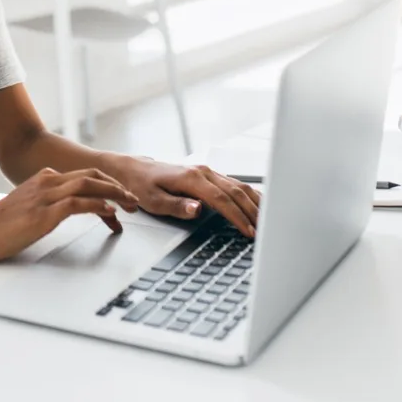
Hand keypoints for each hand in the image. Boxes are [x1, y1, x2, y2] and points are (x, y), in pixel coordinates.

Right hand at [0, 168, 140, 263]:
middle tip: (133, 199)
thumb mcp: (28, 207)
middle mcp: (46, 181)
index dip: (106, 183)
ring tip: (130, 204)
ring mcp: (45, 196)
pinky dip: (98, 205)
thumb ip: (47, 202)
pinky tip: (110, 212)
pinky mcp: (44, 213)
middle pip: (91, 175)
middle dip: (116, 185)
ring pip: (88, 185)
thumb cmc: (0, 226)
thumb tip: (68, 208)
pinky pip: (78, 203)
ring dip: (114, 193)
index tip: (121, 195)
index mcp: (43, 178)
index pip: (83, 175)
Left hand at [117, 158, 260, 236]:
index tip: (249, 232)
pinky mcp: (209, 175)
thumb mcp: (153, 201)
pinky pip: (234, 184)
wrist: (134, 170)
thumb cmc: (141, 185)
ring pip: (239, 186)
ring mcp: (208, 172)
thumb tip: (198, 209)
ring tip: (268, 221)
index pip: (222, 199)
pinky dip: (249, 195)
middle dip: (252, 212)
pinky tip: (258, 205)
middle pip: (236, 191)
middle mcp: (203, 172)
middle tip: (265, 232)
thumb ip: (177, 206)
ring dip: (254, 203)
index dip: (238, 217)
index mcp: (191, 178)